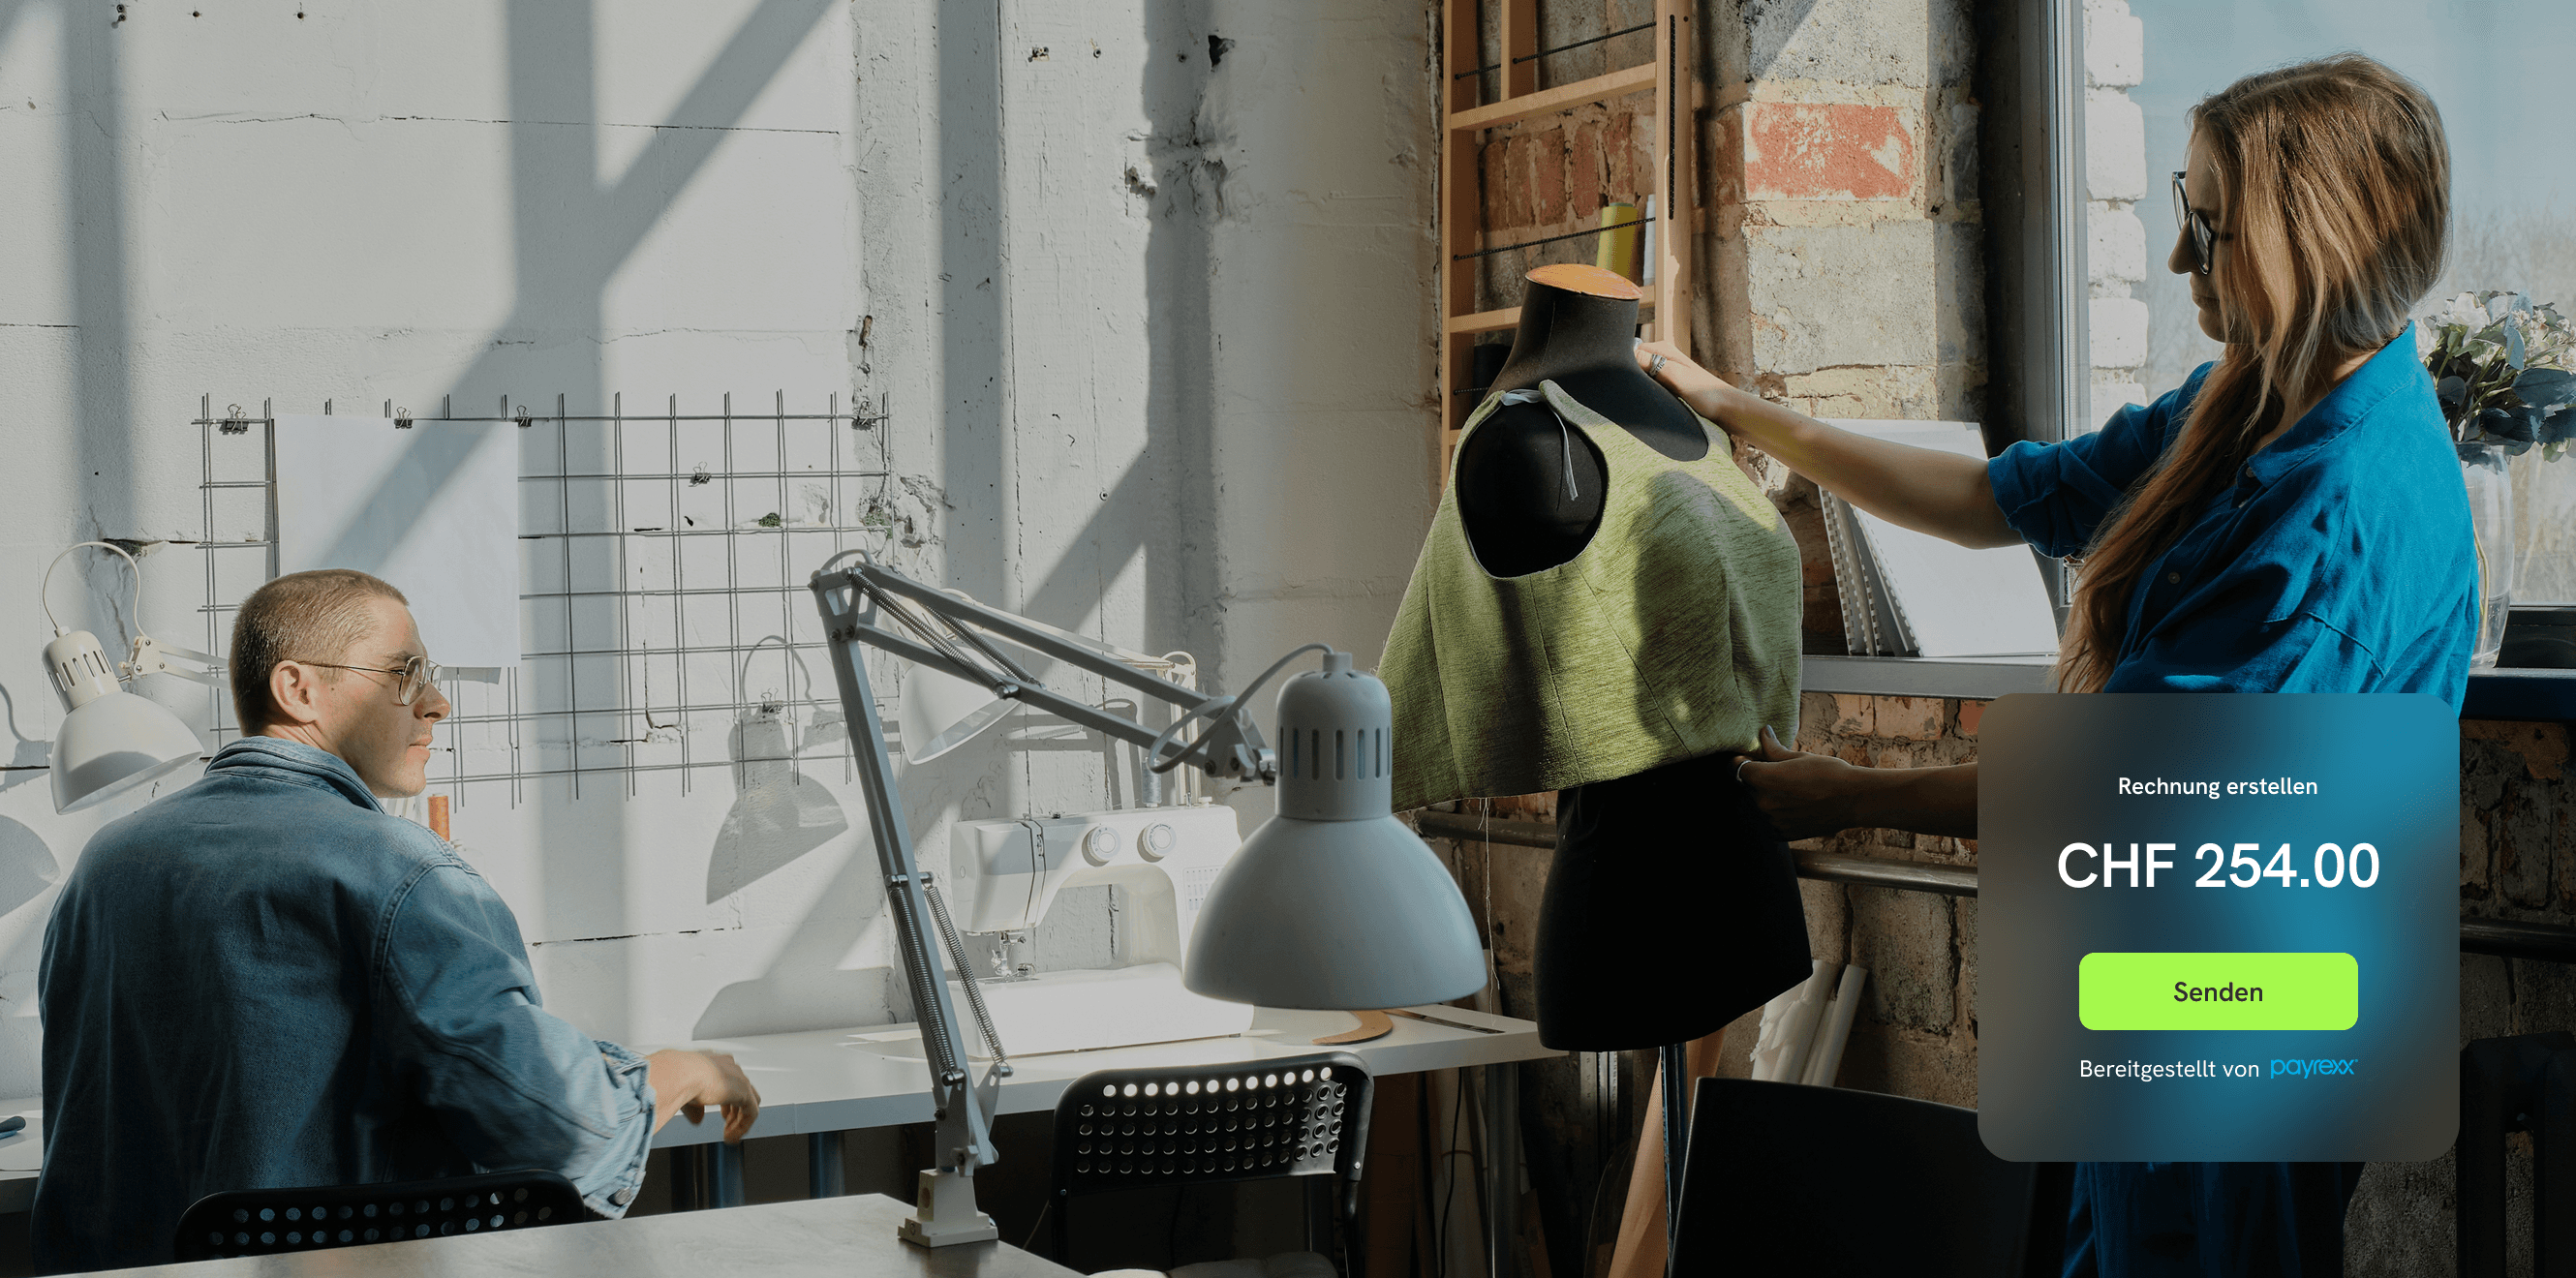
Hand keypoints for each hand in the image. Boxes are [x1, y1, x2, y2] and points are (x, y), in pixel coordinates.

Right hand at [645, 1049, 760, 1142]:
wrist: (679, 1073)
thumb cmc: (674, 1078)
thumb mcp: (684, 1094)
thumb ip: (695, 1107)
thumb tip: (698, 1119)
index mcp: (713, 1062)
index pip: (726, 1080)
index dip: (726, 1099)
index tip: (722, 1113)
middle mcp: (728, 1066)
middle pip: (741, 1090)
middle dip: (734, 1109)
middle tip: (726, 1123)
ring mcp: (739, 1077)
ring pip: (748, 1102)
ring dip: (738, 1120)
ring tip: (728, 1134)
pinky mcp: (744, 1091)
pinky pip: (751, 1113)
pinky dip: (742, 1126)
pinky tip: (731, 1137)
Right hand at [1634, 340, 1743, 425]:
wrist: (1724, 408)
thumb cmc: (1704, 392)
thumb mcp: (1675, 376)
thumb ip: (1651, 363)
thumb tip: (1627, 354)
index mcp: (1662, 349)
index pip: (1629, 350)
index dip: (1622, 364)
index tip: (1623, 380)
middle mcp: (1661, 356)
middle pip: (1632, 362)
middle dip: (1629, 375)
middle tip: (1632, 391)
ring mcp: (1664, 369)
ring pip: (1639, 374)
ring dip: (1638, 385)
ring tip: (1642, 396)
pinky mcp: (1667, 382)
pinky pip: (1647, 383)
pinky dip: (1646, 391)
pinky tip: (1648, 399)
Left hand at [1729, 725, 1874, 841]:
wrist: (1853, 800)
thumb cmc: (1828, 773)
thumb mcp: (1799, 757)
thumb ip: (1773, 749)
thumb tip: (1763, 734)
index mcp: (1763, 779)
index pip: (1736, 769)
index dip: (1741, 761)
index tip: (1749, 759)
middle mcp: (1762, 802)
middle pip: (1746, 787)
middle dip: (1755, 779)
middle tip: (1775, 773)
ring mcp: (1771, 821)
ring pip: (1756, 806)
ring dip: (1764, 797)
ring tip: (1789, 790)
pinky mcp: (1781, 834)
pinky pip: (1767, 822)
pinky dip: (1774, 814)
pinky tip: (1792, 806)